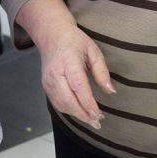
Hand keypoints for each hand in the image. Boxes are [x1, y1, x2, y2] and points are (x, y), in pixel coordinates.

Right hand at [19, 0, 114, 128]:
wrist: (51, 35)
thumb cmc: (74, 41)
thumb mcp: (93, 51)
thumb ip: (102, 72)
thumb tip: (110, 91)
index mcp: (68, 62)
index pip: (79, 87)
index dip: (88, 104)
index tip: (99, 115)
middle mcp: (55, 74)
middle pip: (68, 100)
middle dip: (83, 115)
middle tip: (98, 123)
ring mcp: (48, 81)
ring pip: (62, 105)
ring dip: (77, 115)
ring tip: (91, 120)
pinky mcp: (46, 86)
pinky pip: (57, 103)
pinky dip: (69, 111)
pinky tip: (80, 113)